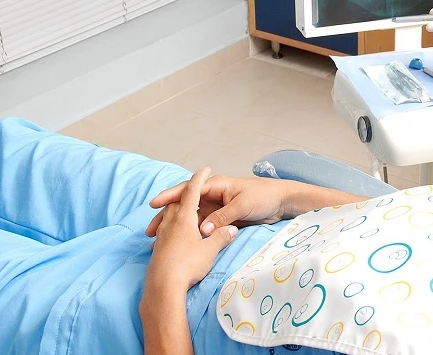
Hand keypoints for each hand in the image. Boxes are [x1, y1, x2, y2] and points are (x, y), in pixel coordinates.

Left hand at [146, 168, 238, 291]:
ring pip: (168, 216)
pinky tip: (174, 235)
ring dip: (176, 209)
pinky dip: (171, 225)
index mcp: (184, 218)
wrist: (163, 288)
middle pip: (177, 202)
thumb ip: (221, 237)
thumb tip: (232, 230)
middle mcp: (171, 223)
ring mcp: (162, 236)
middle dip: (186, 193)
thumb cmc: (188, 265)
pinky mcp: (158, 249)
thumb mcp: (210, 250)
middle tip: (196, 189)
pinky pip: (165, 230)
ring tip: (184, 210)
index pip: (193, 192)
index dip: (199, 179)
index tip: (205, 169)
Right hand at [146, 173, 293, 238]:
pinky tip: (181, 246)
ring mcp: (216, 209)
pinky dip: (191, 236)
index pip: (188, 190)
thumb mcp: (242, 206)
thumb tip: (202, 231)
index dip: (170, 197)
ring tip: (159, 242)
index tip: (154, 205)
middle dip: (167, 217)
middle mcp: (213, 196)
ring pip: (191, 219)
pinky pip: (203, 228)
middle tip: (150, 230)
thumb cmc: (264, 197)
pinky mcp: (222, 220)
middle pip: (185, 206)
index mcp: (216, 186)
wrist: (282, 203)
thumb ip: (222, 217)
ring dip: (177, 230)